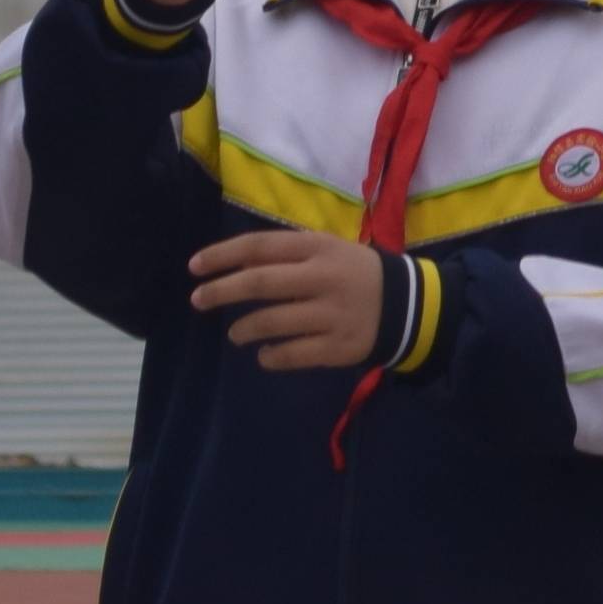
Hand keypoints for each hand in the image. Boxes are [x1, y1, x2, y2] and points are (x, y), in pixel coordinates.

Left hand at [190, 227, 391, 373]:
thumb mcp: (327, 249)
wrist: (408, 304)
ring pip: (273, 322)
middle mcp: (322, 278)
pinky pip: (294, 354)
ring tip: (236, 334)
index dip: (222, 255)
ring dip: (245, 329)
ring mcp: (331, 314)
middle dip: (221, 291)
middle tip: (198, 301)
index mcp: (317, 248)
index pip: (259, 247)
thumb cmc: (354, 272)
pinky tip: (264, 355)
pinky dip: (272, 356)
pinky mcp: (339, 346)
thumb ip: (288, 255)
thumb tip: (234, 266)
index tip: (195, 267)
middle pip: (261, 283)